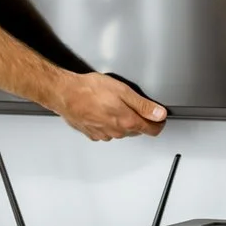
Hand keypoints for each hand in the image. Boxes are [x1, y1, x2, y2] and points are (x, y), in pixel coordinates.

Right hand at [53, 72, 167, 140]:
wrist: (65, 94)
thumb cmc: (90, 90)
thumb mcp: (122, 91)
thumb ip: (143, 105)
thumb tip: (159, 114)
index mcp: (127, 122)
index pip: (152, 130)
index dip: (159, 123)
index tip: (160, 117)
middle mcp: (116, 132)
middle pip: (137, 130)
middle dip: (140, 119)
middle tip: (133, 104)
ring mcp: (104, 135)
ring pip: (121, 131)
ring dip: (122, 121)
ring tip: (114, 104)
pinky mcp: (92, 134)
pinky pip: (107, 131)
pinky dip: (108, 123)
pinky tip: (102, 110)